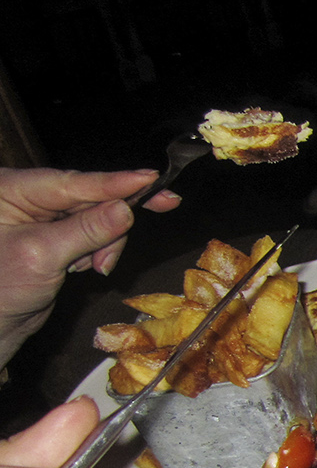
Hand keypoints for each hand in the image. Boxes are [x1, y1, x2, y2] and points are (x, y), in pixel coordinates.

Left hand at [0, 167, 181, 367]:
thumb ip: (86, 230)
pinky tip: (85, 266)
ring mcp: (43, 215)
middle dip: (110, 224)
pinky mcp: (56, 234)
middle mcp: (28, 196)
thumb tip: (125, 210)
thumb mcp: (43, 256)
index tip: (151, 178)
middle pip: (89, 197)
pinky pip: (92, 232)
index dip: (114, 182)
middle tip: (131, 238)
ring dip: (104, 243)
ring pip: (97, 216)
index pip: (72, 182)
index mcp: (13, 189)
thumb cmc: (2, 289)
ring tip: (93, 267)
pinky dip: (98, 250)